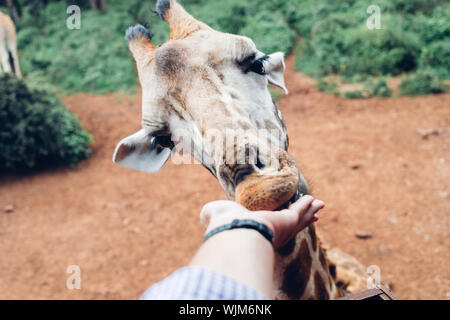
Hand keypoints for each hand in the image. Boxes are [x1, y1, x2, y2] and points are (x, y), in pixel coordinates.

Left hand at [200, 195, 324, 248]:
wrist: (234, 230)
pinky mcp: (288, 221)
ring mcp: (282, 229)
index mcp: (257, 232)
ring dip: (310, 210)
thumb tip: (206, 215)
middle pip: (292, 225)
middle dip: (303, 218)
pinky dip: (307, 205)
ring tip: (321, 204)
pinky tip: (313, 199)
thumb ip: (211, 214)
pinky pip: (300, 211)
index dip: (279, 223)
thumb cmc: (221, 225)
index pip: (271, 227)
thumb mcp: (214, 215)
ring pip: (300, 218)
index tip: (285, 220)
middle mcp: (271, 233)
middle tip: (314, 216)